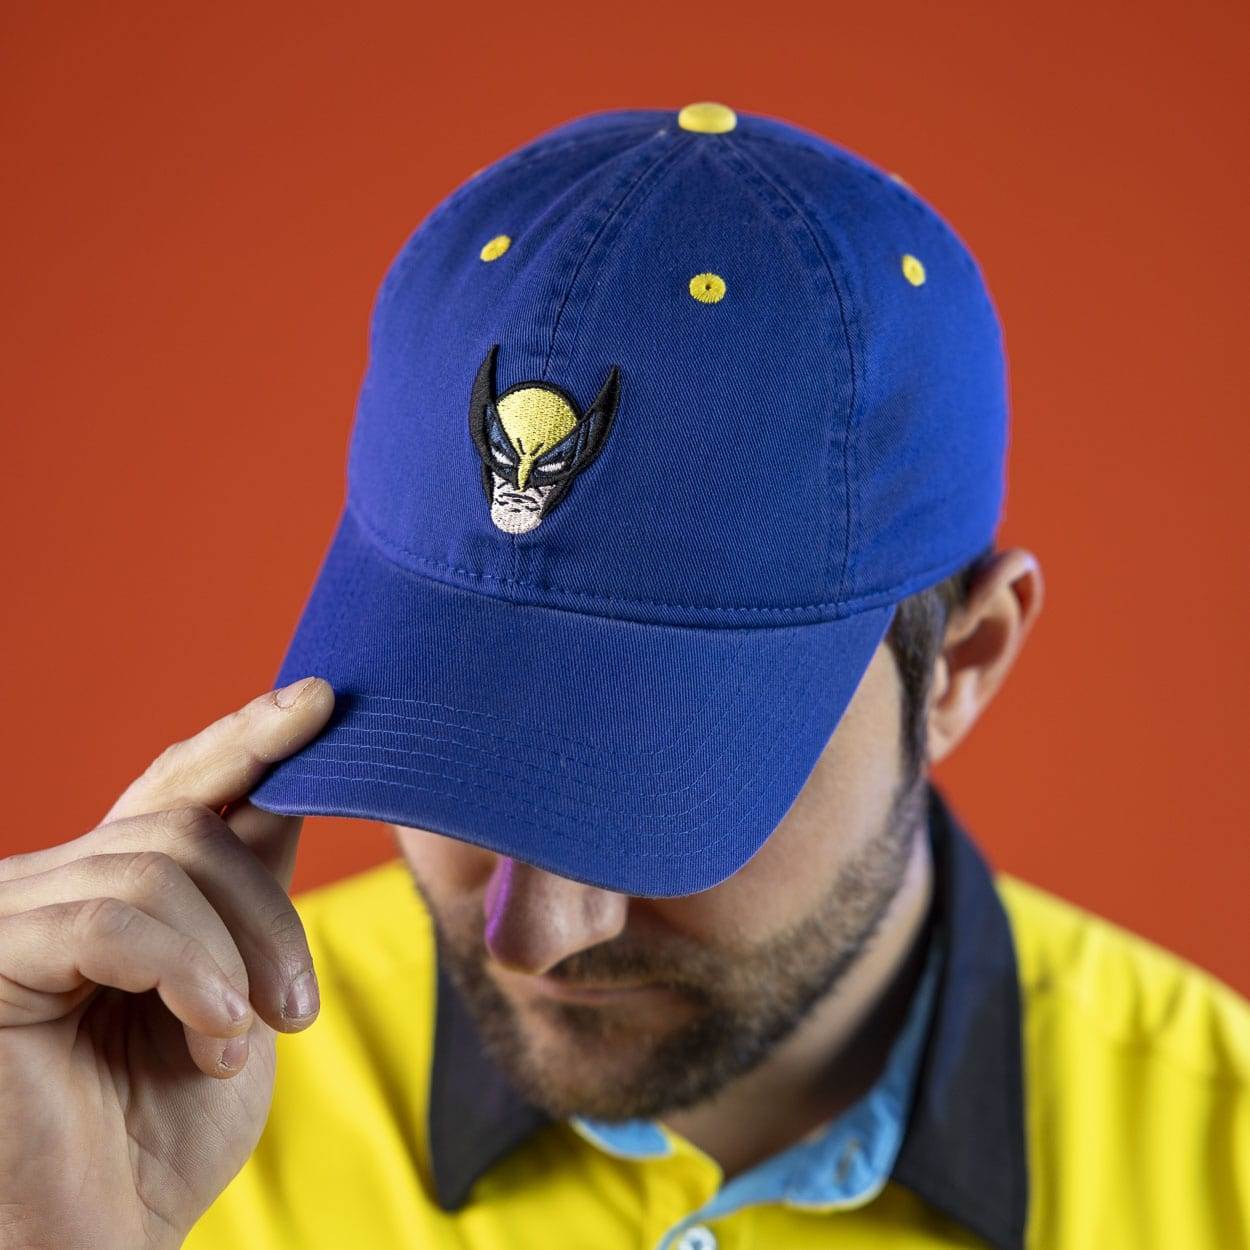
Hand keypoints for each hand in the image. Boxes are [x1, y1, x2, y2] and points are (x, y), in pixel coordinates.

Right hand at [0, 677, 333, 1249]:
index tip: (324, 700)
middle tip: (299, 1008)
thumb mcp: (236, 996)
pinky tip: (214, 1038)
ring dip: (234, 957)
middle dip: (266, 911)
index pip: (179, 786)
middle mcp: (51, 885)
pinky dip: (189, 974)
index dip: (248, 738)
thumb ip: (247, 898)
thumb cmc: (163, 1138)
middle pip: (188, 825)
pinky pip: (115, 919)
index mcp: (111, 889)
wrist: (99, 1249)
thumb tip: (285, 796)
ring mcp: (11, 915)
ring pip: (160, 867)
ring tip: (242, 1040)